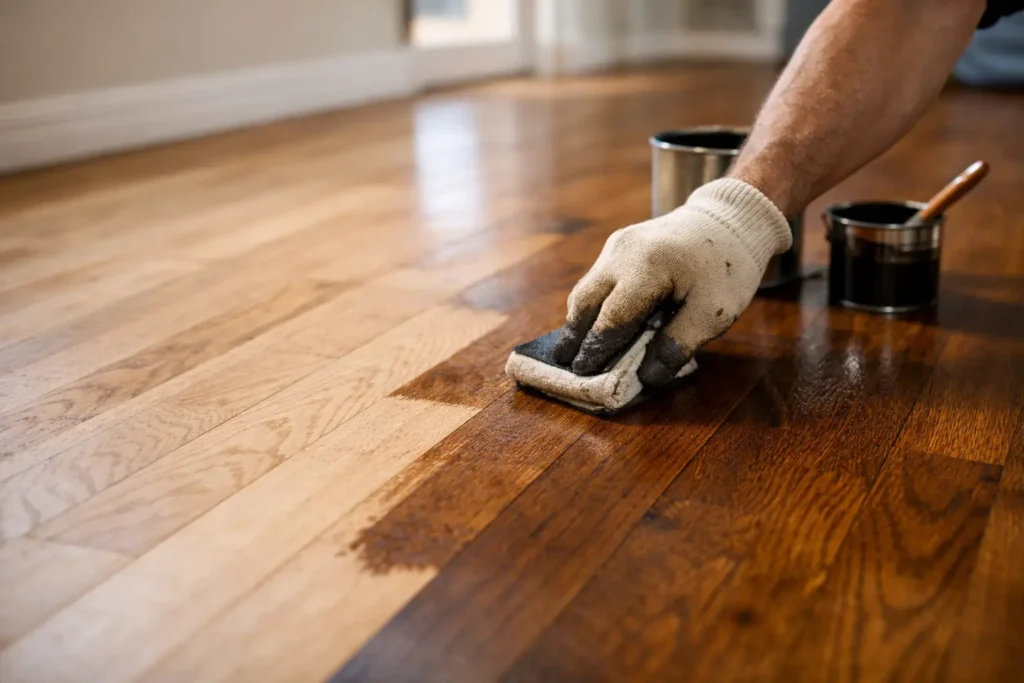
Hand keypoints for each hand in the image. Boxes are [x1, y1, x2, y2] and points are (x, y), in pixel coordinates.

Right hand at [552, 178, 792, 386]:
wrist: (731, 218)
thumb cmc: (728, 267)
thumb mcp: (714, 313)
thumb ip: (678, 344)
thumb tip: (646, 376)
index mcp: (647, 269)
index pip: (611, 318)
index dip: (596, 349)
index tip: (584, 374)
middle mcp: (622, 254)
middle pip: (585, 301)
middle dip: (575, 336)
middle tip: (565, 364)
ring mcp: (617, 245)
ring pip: (587, 289)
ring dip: (581, 320)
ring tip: (575, 349)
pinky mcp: (619, 243)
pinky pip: (598, 279)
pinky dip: (594, 304)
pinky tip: (596, 324)